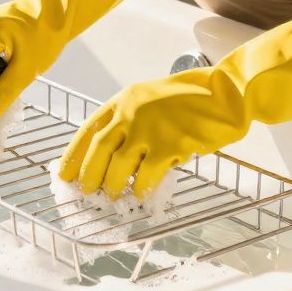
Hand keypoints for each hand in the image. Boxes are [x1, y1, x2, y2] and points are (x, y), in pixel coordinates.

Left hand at [59, 0, 291, 197]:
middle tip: (86, 193)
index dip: (73, 155)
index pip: (88, 130)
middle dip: (88, 175)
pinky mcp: (170, 143)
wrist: (227, 93)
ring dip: (113, 186)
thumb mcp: (151, 100)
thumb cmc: (192, 99)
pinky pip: (147, 174)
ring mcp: (150, 128)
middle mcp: (131, 112)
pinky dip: (142, 189)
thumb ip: (130, 122)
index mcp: (123, 100)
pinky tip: (142, 196)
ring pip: (119, 165)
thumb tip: (112, 159)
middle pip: (98, 150)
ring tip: (113, 197)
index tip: (64, 174)